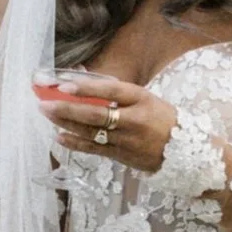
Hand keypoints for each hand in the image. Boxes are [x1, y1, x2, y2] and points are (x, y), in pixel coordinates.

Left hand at [40, 74, 177, 174]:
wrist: (186, 150)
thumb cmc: (161, 118)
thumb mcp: (145, 98)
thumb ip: (114, 89)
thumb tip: (79, 75)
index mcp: (142, 99)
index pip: (112, 91)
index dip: (87, 88)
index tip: (64, 85)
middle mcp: (134, 120)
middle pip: (96, 114)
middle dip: (68, 108)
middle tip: (45, 103)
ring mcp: (127, 140)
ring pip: (92, 132)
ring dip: (67, 124)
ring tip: (48, 114)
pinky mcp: (122, 156)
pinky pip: (94, 149)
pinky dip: (75, 143)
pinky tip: (60, 137)